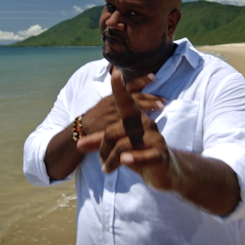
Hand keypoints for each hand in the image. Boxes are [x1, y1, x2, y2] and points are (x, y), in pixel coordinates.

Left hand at [77, 68, 177, 189]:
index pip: (125, 101)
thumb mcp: (117, 147)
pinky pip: (142, 155)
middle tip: (102, 162)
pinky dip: (133, 158)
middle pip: (113, 131)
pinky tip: (125, 161)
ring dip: (111, 160)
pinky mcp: (159, 153)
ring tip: (107, 168)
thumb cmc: (138, 153)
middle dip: (103, 149)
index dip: (119, 88)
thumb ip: (100, 142)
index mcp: (135, 118)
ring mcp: (154, 138)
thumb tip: (78, 144)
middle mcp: (145, 123)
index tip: (115, 72)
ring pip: (122, 146)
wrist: (165, 171)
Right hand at [81, 71, 165, 134]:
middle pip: (136, 96)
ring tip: (161, 106)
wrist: (83, 128)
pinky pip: (131, 119)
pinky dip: (141, 118)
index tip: (154, 77)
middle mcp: (115, 101)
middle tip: (164, 99)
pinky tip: (150, 119)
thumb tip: (131, 96)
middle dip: (151, 96)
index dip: (142, 81)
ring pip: (135, 106)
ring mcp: (116, 111)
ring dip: (150, 105)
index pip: (130, 85)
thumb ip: (117, 99)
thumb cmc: (96, 117)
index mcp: (114, 95)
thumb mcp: (105, 104)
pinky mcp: (116, 122)